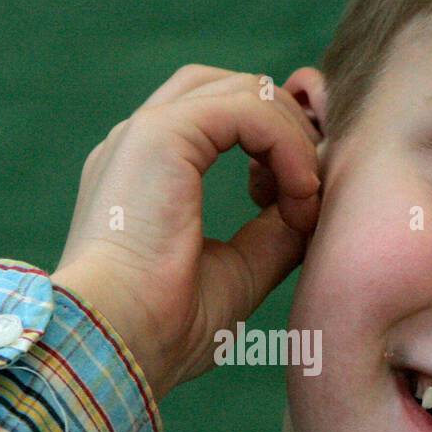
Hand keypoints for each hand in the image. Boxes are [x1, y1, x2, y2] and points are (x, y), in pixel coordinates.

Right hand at [53, 64, 322, 400]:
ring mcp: (146, 133)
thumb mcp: (238, 273)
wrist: (118, 344)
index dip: (276, 142)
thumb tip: (311, 204)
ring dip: (293, 138)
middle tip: (313, 188)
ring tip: (305, 199)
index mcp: (147, 173)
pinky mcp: (161, 134)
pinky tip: (298, 194)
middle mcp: (140, 143)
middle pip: (233, 87)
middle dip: (290, 124)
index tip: (297, 202)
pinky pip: (248, 108)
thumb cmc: (164, 328)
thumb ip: (273, 232)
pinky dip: (287, 144)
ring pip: (245, 90)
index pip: (221, 117)